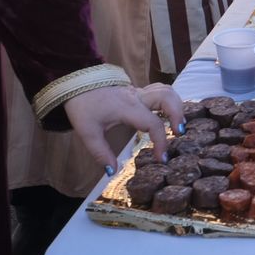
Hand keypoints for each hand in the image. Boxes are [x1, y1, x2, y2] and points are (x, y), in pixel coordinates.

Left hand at [64, 82, 185, 173]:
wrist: (75, 83)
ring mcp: (139, 92)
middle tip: (179, 133)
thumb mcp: (88, 132)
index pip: (153, 123)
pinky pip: (160, 91)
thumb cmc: (82, 106)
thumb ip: (101, 153)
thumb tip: (112, 171)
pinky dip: (169, 101)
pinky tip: (168, 114)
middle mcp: (137, 97)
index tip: (161, 159)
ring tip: (178, 124)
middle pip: (167, 97)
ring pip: (167, 90)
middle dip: (178, 114)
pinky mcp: (137, 92)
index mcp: (128, 108)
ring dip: (177, 105)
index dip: (161, 142)